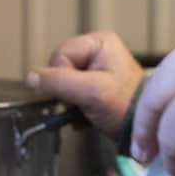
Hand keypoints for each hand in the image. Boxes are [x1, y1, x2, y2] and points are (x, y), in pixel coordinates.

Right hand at [26, 31, 144, 140]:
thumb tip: (31, 78)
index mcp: (99, 43)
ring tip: (87, 111)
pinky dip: (75, 109)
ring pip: (63, 84)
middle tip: (83, 103)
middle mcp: (98, 52)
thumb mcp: (90, 92)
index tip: (75, 93)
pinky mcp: (96, 88)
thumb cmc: (126, 107)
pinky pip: (71, 95)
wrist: (144, 132)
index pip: (60, 55)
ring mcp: (97, 70)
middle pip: (60, 69)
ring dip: (70, 102)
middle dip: (66, 91)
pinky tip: (86, 117)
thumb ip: (58, 82)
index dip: (61, 77)